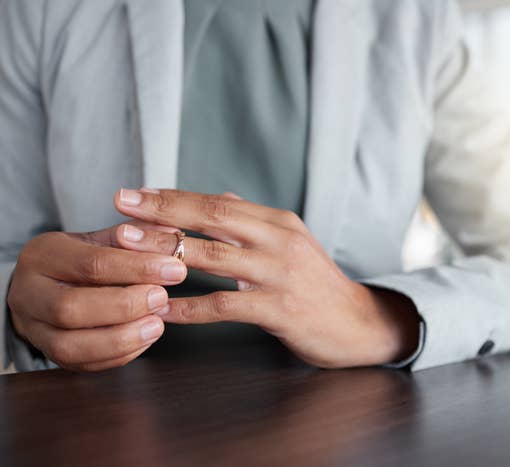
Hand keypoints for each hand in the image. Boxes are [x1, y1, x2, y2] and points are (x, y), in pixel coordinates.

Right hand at [7, 223, 187, 370]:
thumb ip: (137, 235)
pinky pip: (82, 364)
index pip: (91, 264)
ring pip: (70, 345)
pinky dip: (118, 355)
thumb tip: (173, 235)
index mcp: (44, 255)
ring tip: (157, 324)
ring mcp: (34, 328)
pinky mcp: (49, 354)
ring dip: (122, 338)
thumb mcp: (102, 238)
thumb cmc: (82, 258)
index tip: (174, 270)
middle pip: (71, 308)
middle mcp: (29, 293)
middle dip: (125, 307)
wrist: (48, 283)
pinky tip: (144, 339)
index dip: (138, 268)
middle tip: (161, 298)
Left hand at [114, 189, 419, 367]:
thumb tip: (219, 197)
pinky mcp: (280, 309)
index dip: (174, 197)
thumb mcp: (290, 244)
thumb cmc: (316, 285)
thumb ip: (253, 221)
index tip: (135, 194)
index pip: (218, 202)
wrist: (356, 323)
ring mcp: (280, 274)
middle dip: (162, 211)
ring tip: (127, 248)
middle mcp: (279, 240)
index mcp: (278, 222)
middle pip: (212, 217)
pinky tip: (161, 309)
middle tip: (120, 206)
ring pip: (213, 256)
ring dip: (166, 250)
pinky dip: (188, 307)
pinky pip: (224, 306)